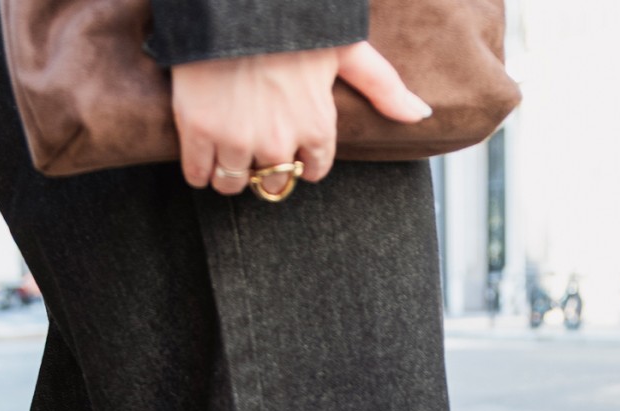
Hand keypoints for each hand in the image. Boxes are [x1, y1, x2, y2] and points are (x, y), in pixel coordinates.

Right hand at [171, 42, 431, 196]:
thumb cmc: (293, 19)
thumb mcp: (346, 48)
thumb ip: (383, 85)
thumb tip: (421, 114)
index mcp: (316, 126)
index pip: (313, 169)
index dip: (300, 157)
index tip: (288, 142)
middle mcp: (280, 141)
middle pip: (272, 183)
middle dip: (264, 169)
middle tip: (253, 143)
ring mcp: (238, 139)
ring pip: (233, 183)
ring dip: (229, 172)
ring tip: (225, 146)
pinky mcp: (199, 131)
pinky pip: (198, 174)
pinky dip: (198, 170)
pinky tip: (201, 153)